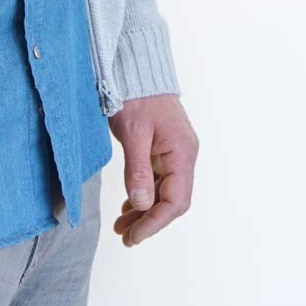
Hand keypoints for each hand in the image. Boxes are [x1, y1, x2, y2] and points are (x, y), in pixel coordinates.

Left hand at [109, 94, 197, 246]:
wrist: (136, 68)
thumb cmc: (136, 96)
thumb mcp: (133, 133)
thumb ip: (138, 170)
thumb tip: (142, 205)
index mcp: (182, 152)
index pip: (175, 200)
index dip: (155, 222)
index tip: (134, 236)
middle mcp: (183, 156)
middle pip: (173, 201)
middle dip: (149, 222)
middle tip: (125, 236)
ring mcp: (174, 153)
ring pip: (164, 193)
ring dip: (145, 213)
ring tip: (121, 227)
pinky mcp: (163, 151)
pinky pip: (158, 181)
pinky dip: (144, 197)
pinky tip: (129, 208)